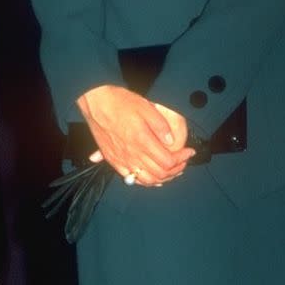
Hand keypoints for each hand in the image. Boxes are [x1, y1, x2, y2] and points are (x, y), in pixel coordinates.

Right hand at [78, 85, 195, 185]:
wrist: (96, 102)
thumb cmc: (120, 102)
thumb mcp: (146, 107)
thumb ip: (160, 125)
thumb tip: (171, 140)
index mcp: (142, 141)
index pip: (168, 161)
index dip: (182, 159)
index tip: (188, 152)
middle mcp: (132, 154)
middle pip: (159, 174)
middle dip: (176, 170)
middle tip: (183, 162)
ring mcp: (122, 159)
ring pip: (146, 180)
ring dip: (162, 178)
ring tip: (171, 170)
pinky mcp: (113, 160)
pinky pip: (131, 179)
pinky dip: (145, 181)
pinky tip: (152, 177)